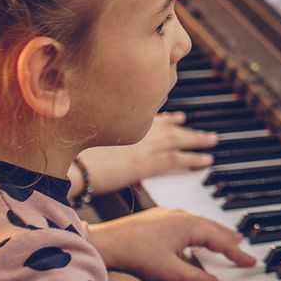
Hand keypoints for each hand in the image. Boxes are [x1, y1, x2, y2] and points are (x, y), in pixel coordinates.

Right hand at [79, 114, 217, 189]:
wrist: (70, 164)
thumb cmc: (69, 153)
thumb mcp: (81, 138)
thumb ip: (92, 134)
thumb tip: (87, 139)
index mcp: (120, 122)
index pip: (146, 117)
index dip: (163, 117)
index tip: (176, 115)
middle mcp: (133, 130)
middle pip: (166, 126)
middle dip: (184, 128)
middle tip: (201, 130)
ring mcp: (141, 145)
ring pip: (177, 139)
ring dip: (196, 139)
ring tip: (211, 140)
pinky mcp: (146, 163)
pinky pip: (176, 159)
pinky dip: (192, 158)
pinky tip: (205, 160)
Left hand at [87, 207, 254, 280]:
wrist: (105, 242)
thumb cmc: (134, 253)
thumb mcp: (169, 271)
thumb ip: (196, 279)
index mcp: (189, 226)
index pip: (221, 241)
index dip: (237, 254)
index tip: (250, 262)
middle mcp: (181, 216)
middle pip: (213, 228)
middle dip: (229, 238)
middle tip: (243, 246)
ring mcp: (169, 215)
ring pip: (200, 223)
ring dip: (214, 232)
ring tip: (224, 238)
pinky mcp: (158, 218)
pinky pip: (187, 222)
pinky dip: (199, 230)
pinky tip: (193, 236)